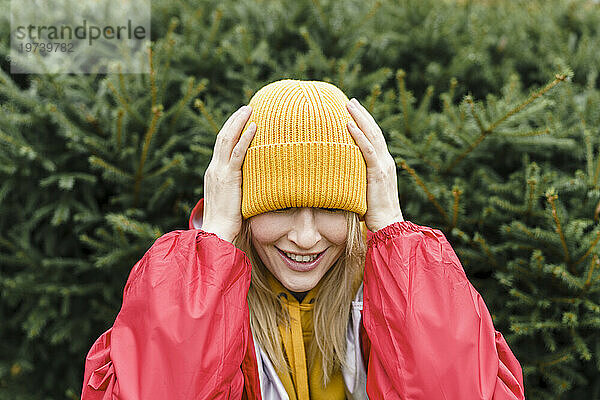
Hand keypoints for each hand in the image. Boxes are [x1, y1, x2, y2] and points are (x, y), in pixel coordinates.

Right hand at [202, 105, 255, 242]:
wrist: (218, 233)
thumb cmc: (228, 223)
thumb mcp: (234, 201)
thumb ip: (241, 190)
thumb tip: (257, 187)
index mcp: (214, 174)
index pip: (221, 146)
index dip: (230, 130)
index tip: (240, 119)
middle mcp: (214, 169)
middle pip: (223, 137)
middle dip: (234, 120)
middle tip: (247, 108)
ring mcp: (220, 172)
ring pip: (228, 140)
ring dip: (239, 122)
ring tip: (250, 109)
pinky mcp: (229, 178)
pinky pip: (238, 154)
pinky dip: (246, 139)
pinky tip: (254, 127)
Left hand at [346, 98, 403, 231]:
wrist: (388, 225)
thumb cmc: (373, 214)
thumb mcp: (363, 191)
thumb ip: (354, 180)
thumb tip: (336, 177)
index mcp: (383, 165)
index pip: (374, 138)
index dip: (365, 123)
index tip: (354, 111)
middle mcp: (386, 162)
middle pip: (374, 131)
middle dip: (362, 114)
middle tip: (350, 100)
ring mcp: (383, 166)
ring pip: (372, 136)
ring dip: (359, 118)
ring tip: (348, 104)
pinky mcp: (378, 174)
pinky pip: (367, 151)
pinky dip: (358, 136)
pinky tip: (349, 125)